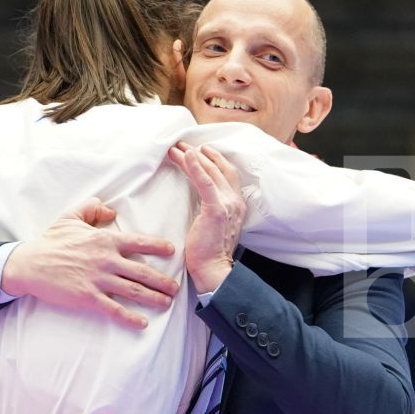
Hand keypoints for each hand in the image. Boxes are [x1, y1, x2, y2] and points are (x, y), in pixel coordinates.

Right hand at [1, 198, 179, 329]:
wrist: (30, 264)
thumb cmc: (51, 241)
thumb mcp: (71, 217)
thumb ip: (92, 208)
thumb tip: (111, 211)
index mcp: (104, 240)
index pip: (139, 242)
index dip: (158, 246)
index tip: (172, 251)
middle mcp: (106, 260)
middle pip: (142, 271)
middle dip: (163, 281)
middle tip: (176, 288)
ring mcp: (98, 280)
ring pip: (133, 291)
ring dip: (154, 298)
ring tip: (166, 304)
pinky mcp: (88, 298)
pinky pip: (114, 309)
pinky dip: (130, 318)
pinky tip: (142, 324)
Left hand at [170, 143, 244, 292]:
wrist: (214, 270)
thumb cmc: (209, 252)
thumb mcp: (214, 226)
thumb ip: (213, 210)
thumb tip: (200, 201)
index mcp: (237, 205)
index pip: (227, 175)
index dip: (214, 160)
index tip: (200, 151)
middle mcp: (235, 201)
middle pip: (219, 169)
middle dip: (201, 154)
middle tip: (183, 144)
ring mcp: (227, 204)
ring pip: (210, 172)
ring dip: (193, 156)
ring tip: (177, 147)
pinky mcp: (216, 209)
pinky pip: (205, 182)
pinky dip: (196, 167)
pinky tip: (186, 155)